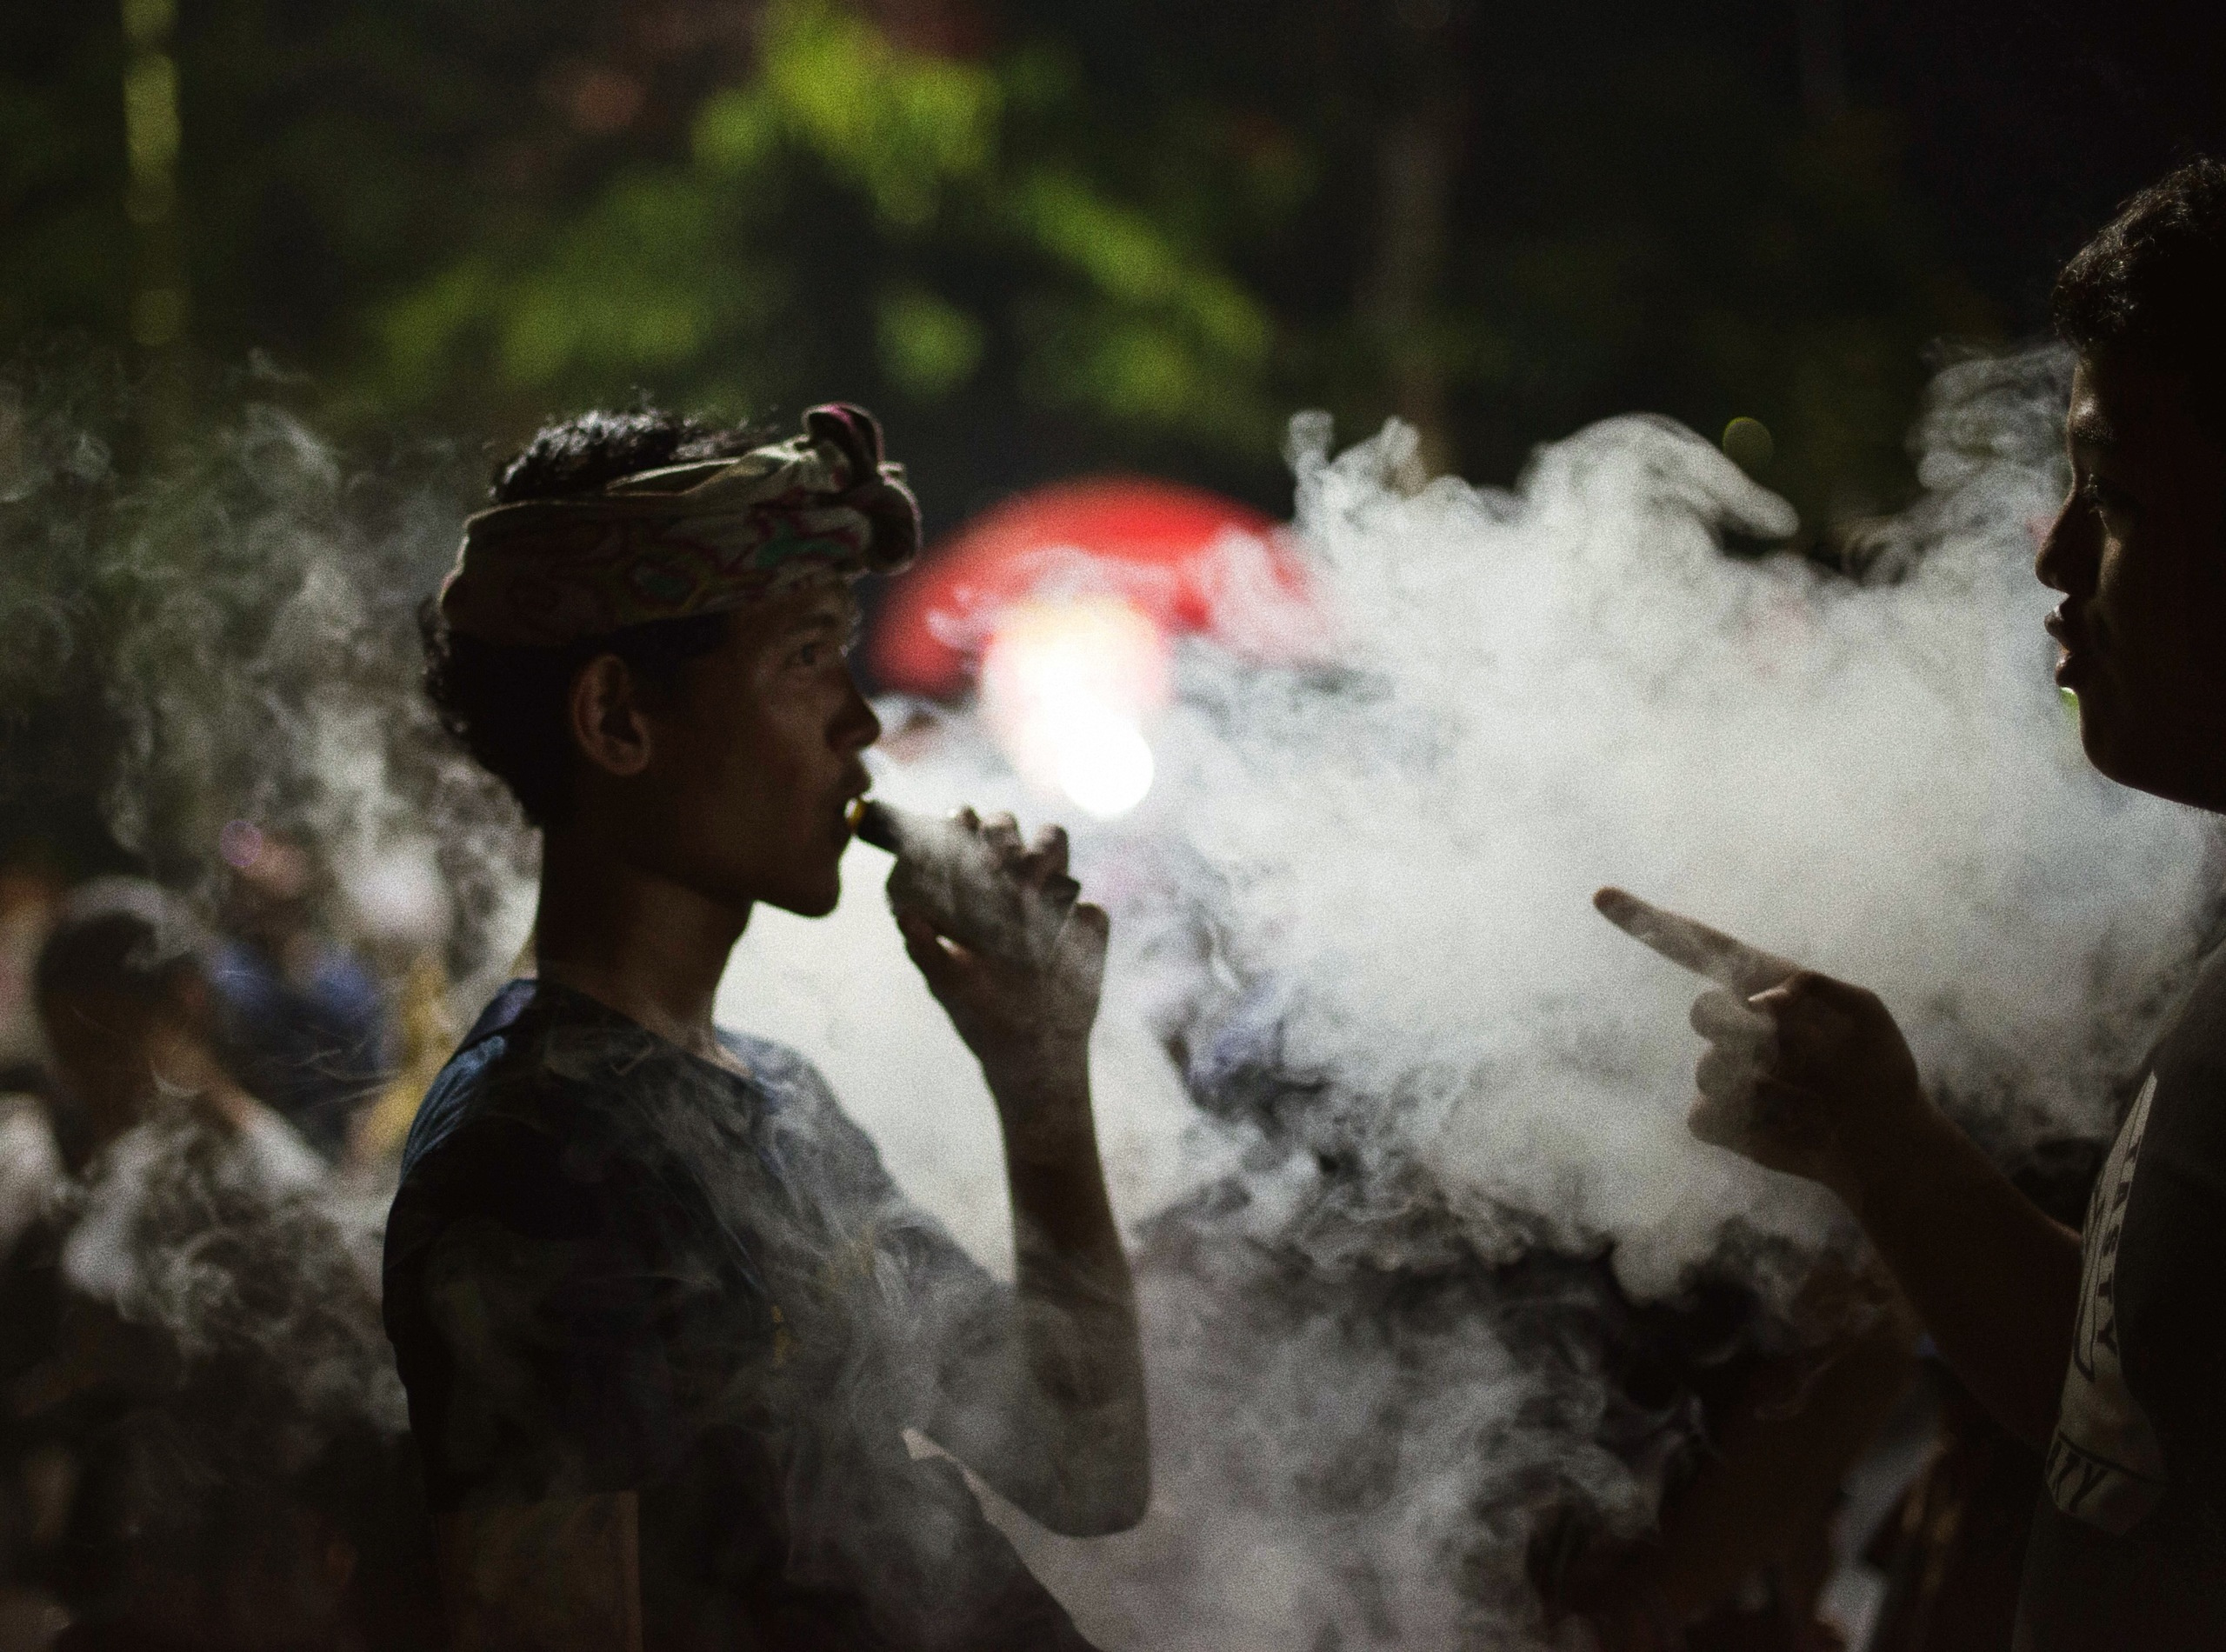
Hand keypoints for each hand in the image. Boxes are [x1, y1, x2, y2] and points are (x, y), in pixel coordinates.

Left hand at [891, 811, 1108, 1109]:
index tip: (958, 824)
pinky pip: (1091, 910)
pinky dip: (1079, 919)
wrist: (1030, 1054)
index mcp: (977, 887)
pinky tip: (1060, 941)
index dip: (963, 820)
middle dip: (1001, 833)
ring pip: (1053, 843)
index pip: (970, 831)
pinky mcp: (1089, 928)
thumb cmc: (980, 1013)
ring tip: (1027, 886)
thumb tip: (904, 918)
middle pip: (1009, 827)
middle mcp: (1015, 883)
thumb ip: (927, 952)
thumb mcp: (948, 984)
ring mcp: (1056, 900)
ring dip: (1041, 854)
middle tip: (993, 859)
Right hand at [1593, 888, 1932, 1202]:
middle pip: (1704, 1014)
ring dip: (1766, 1092)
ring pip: (1710, 1073)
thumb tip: (1761, 1000)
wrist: (1879, 1144)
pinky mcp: (1718, 1118)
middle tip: (1799, 1061)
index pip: (1698, 946)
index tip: (1601, 897)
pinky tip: (1786, 1129)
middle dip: (1746, 1035)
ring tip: (1813, 1106)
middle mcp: (1735, 1024)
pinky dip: (1745, 1127)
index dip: (1647, 921)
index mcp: (1764, 987)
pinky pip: (1702, 1116)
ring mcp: (1721, 1072)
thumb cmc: (1880, 1074)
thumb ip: (1818, 991)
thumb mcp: (1865, 1016)